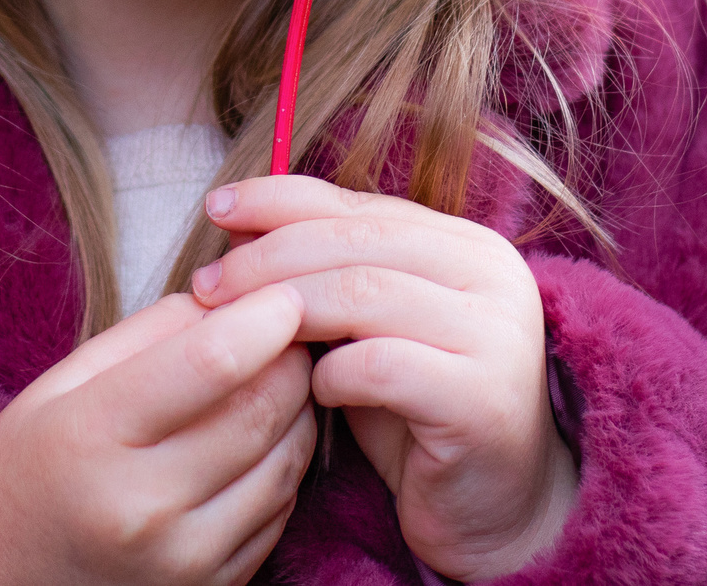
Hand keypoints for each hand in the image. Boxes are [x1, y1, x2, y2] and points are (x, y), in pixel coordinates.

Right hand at [0, 286, 315, 585]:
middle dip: (292, 360)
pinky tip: (255, 442)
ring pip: (286, 464)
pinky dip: (281, 466)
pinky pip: (280, 512)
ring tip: (274, 381)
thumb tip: (239, 301)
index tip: (285, 295)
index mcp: (94, 438)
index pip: (212, 364)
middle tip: (289, 332)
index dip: (265, 319)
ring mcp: (181, 561)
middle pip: (261, 411)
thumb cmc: (28, 464)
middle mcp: (142, 508)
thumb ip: (151, 333)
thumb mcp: (63, 382)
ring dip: (297, 412)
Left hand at [191, 178, 577, 581]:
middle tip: (209, 284)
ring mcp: (497, 334)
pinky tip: (312, 391)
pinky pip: (381, 365)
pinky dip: (331, 373)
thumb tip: (241, 225)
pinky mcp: (482, 397)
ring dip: (286, 309)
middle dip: (269, 257)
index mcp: (469, 245)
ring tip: (237, 331)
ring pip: (364, 294)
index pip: (361, 204)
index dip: (282, 200)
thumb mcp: (371, 329)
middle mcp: (495, 275)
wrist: (497, 506)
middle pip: (356, 243)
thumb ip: (330, 274)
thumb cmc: (419, 413)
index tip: (219, 208)